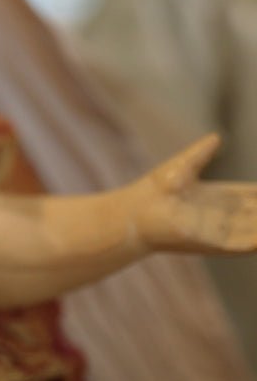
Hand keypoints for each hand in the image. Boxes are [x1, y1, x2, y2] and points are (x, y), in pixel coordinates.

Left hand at [132, 135, 256, 253]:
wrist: (135, 212)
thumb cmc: (154, 191)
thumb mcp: (184, 167)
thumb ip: (202, 153)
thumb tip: (217, 137)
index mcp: (219, 200)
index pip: (253, 196)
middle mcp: (226, 217)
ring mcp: (223, 231)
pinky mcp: (218, 243)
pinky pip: (249, 243)